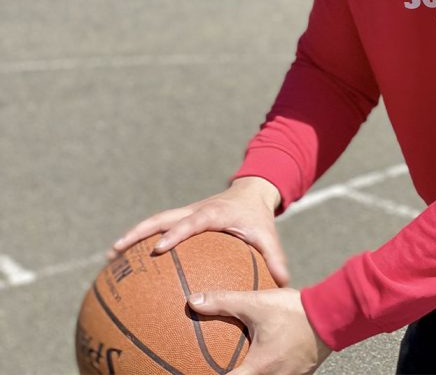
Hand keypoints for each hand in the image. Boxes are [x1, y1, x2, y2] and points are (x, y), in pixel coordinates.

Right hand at [107, 177, 288, 285]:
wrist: (251, 193)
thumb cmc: (257, 218)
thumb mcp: (268, 236)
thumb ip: (275, 259)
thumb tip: (282, 284)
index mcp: (213, 213)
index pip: (192, 222)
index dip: (176, 233)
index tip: (159, 248)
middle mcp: (195, 209)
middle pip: (162, 218)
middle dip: (139, 232)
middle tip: (117, 250)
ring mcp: (185, 212)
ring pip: (154, 221)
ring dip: (133, 236)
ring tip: (112, 256)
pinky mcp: (181, 218)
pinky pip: (158, 228)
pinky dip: (142, 240)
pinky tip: (127, 260)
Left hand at [188, 287, 331, 374]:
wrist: (332, 313)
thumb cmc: (294, 311)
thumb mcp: (256, 302)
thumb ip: (223, 301)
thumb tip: (193, 300)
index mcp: (258, 370)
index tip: (199, 372)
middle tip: (220, 367)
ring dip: (250, 373)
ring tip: (242, 365)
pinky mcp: (300, 374)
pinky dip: (267, 371)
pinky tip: (264, 360)